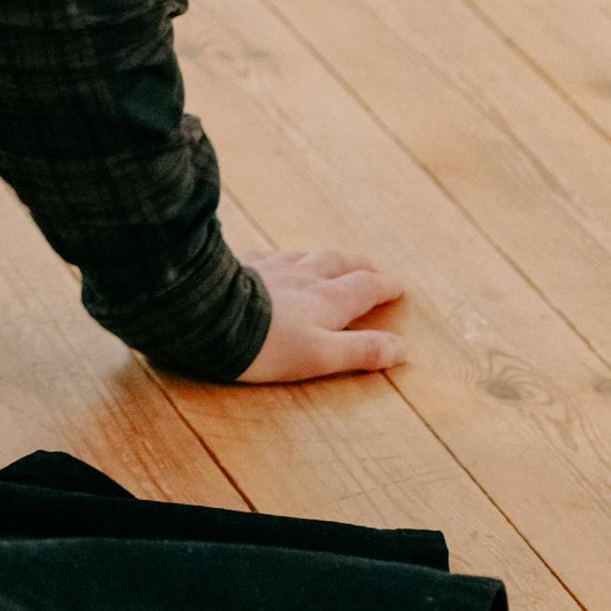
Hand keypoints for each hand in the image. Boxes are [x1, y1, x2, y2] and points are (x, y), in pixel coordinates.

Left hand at [230, 245, 406, 382]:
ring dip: (322, 258)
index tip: (397, 287)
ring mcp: (271, 266)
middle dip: (358, 265)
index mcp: (328, 299)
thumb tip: (401, 348)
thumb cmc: (269, 344)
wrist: (209, 316)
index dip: (384, 287)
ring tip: (327, 261)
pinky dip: (281, 257)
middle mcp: (304, 276)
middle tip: (369, 267)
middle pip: (338, 263)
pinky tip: (273, 259)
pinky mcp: (241, 264)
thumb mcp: (322, 356)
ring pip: (305, 255)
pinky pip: (268, 255)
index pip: (365, 288)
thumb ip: (361, 350)